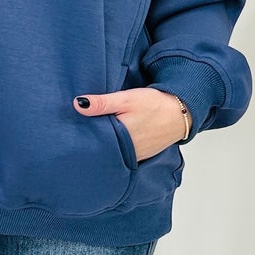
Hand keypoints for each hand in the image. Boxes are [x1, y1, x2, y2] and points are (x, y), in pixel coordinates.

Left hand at [72, 85, 186, 160]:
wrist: (181, 113)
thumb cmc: (155, 104)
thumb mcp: (126, 99)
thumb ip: (102, 103)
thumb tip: (78, 104)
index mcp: (120, 138)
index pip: (94, 141)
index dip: (83, 136)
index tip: (72, 131)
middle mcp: (127, 152)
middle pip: (103, 149)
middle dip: (93, 142)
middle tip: (80, 134)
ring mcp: (135, 156)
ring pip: (114, 153)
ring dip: (106, 146)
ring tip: (94, 138)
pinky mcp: (142, 155)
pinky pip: (125, 155)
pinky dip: (118, 149)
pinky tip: (113, 141)